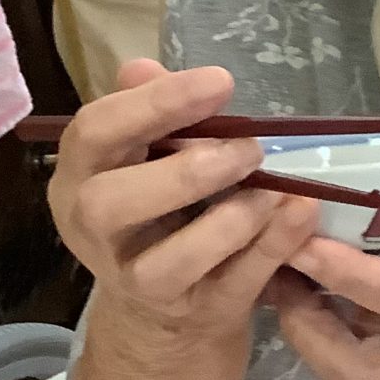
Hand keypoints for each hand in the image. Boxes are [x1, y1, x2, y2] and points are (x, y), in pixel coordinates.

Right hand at [49, 58, 319, 341]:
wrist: (168, 310)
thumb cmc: (160, 212)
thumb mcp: (148, 159)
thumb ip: (151, 113)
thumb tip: (143, 66)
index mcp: (79, 177)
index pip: (93, 133)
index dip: (155, 104)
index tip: (220, 83)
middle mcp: (94, 233)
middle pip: (110, 203)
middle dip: (186, 171)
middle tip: (248, 146)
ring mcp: (141, 282)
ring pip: (171, 259)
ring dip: (232, 219)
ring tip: (273, 187)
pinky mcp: (197, 312)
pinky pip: (235, 282)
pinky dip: (273, 245)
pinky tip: (300, 210)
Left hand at [273, 92, 379, 379]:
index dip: (349, 271)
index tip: (299, 234)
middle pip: (355, 370)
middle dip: (304, 321)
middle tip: (275, 260)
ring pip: (353, 377)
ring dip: (312, 331)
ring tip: (287, 269)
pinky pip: (373, 367)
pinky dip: (339, 332)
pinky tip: (326, 286)